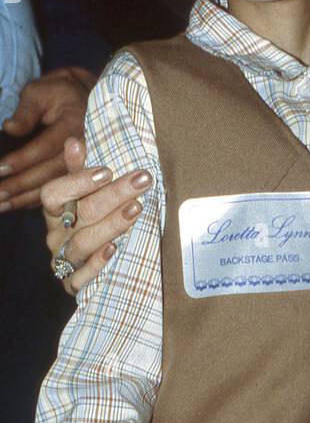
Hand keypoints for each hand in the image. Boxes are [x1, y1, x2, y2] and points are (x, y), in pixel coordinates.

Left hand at [0, 67, 96, 211]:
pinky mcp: (80, 171)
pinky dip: (37, 199)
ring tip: (1, 205)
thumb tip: (9, 128)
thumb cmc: (57, 94)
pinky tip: (17, 205)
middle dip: (21, 185)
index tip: (0, 169)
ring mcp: (84, 162)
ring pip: (55, 185)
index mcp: (74, 124)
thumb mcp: (39, 93)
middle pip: (51, 172)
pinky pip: (59, 188)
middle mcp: (84, 146)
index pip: (46, 147)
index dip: (22, 160)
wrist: (83, 98)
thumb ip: (25, 111)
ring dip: (26, 198)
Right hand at [41, 135, 152, 294]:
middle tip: (143, 179)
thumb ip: (80, 168)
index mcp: (56, 209)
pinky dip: (97, 264)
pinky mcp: (73, 282)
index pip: (54, 193)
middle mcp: (57, 234)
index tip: (107, 171)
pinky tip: (114, 249)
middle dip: (114, 195)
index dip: (77, 181)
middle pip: (81, 214)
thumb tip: (74, 141)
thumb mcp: (86, 192)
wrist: (91, 260)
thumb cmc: (90, 217)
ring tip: (136, 209)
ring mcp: (64, 259)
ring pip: (83, 243)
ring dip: (111, 225)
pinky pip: (81, 277)